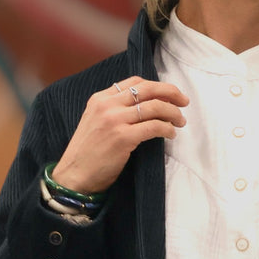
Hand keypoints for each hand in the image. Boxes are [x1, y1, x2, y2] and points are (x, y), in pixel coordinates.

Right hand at [51, 77, 188, 192]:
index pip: (135, 82)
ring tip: (180, 122)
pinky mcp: (123, 137)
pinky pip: (154, 126)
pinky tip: (171, 134)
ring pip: (154, 106)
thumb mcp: (95, 121)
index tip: (169, 94)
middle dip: (171, 92)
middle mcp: (107, 105)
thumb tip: (145, 105)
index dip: (157, 86)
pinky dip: (167, 129)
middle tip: (184, 102)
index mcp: (100, 98)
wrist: (74, 176)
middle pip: (147, 89)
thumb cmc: (88, 154)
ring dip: (173, 113)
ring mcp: (114, 120)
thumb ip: (114, 110)